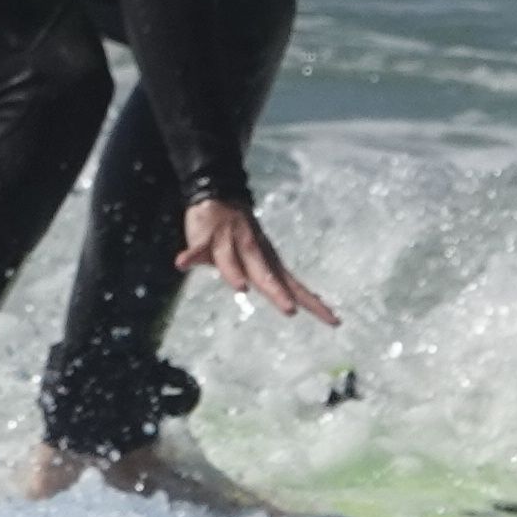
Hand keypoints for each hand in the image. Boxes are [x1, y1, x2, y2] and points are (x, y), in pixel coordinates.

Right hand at [176, 194, 341, 327]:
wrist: (218, 194)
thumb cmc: (239, 236)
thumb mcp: (258, 258)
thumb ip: (272, 280)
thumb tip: (298, 302)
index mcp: (268, 262)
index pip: (295, 287)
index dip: (314, 303)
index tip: (335, 322)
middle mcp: (253, 253)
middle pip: (266, 275)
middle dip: (277, 293)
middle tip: (290, 311)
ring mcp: (230, 243)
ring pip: (233, 260)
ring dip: (235, 271)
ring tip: (239, 287)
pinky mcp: (206, 238)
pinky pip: (197, 249)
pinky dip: (191, 256)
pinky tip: (182, 263)